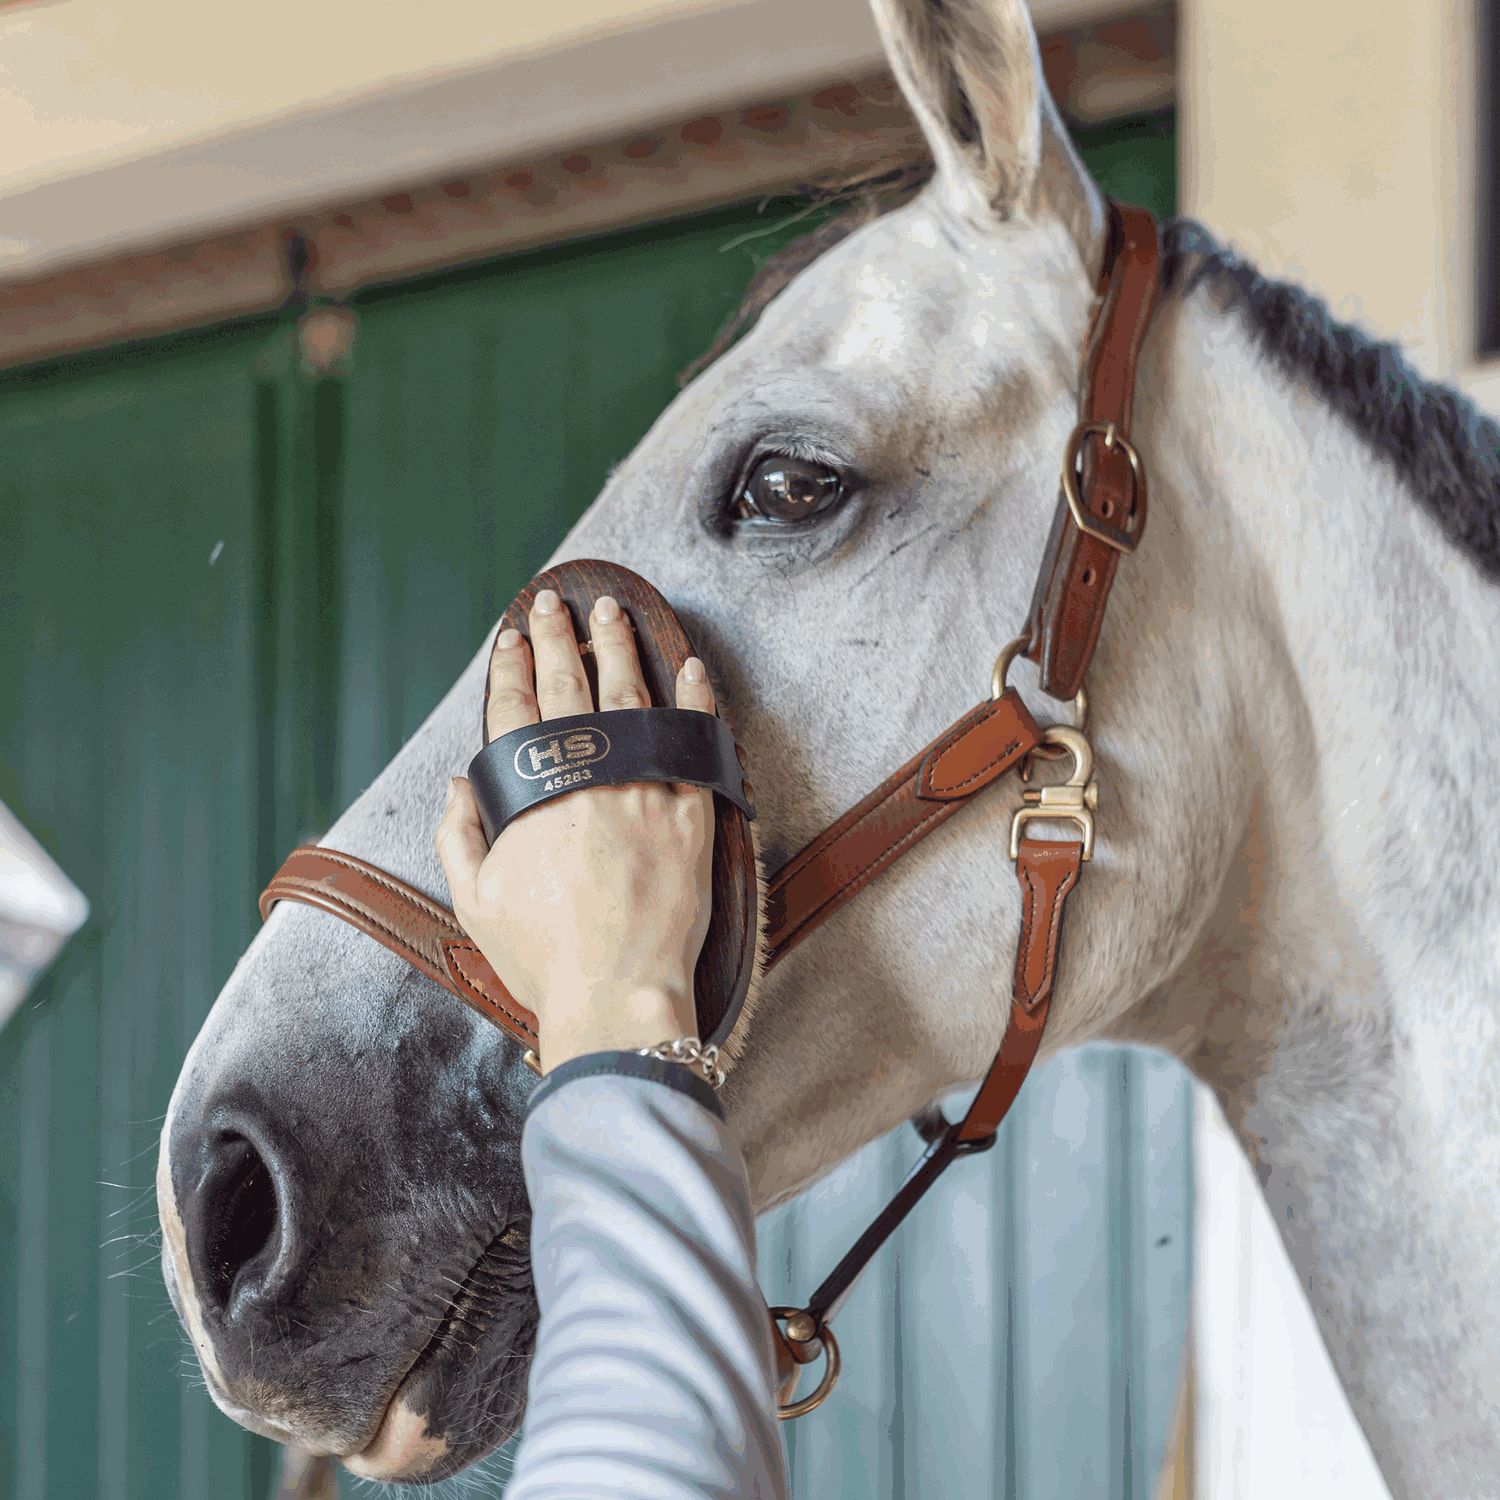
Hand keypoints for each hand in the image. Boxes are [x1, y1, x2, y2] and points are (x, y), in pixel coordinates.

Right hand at [435, 590, 715, 1071]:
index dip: (511, 667)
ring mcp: (645, 790)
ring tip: (611, 613)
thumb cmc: (544, 956)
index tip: (512, 636)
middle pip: (571, 687)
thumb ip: (460, 835)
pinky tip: (690, 667)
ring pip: (632, 699)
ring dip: (619, 649)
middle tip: (554, 602)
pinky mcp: (692, 813)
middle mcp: (590, 778)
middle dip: (559, 637)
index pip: (516, 709)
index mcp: (533, 794)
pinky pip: (696, 742)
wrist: (618, 994)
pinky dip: (694, 701)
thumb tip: (458, 784)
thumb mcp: (475, 901)